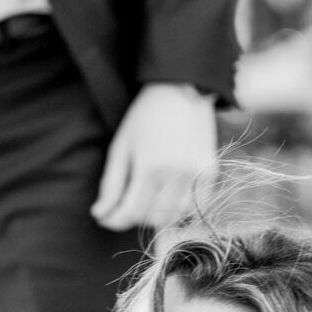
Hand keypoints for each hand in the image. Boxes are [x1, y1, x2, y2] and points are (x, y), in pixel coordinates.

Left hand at [92, 84, 216, 231]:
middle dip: (134, 217)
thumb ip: (111, 184)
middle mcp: (175, 174)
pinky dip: (183, 211)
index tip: (105, 217)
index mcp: (149, 167)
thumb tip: (100, 215)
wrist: (182, 90)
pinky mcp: (211, 171)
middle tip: (126, 205)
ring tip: (148, 202)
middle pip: (153, 218)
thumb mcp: (121, 147)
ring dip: (158, 217)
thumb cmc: (144, 117)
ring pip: (176, 217)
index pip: (130, 212)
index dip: (114, 220)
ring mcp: (196, 174)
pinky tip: (170, 200)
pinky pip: (198, 207)